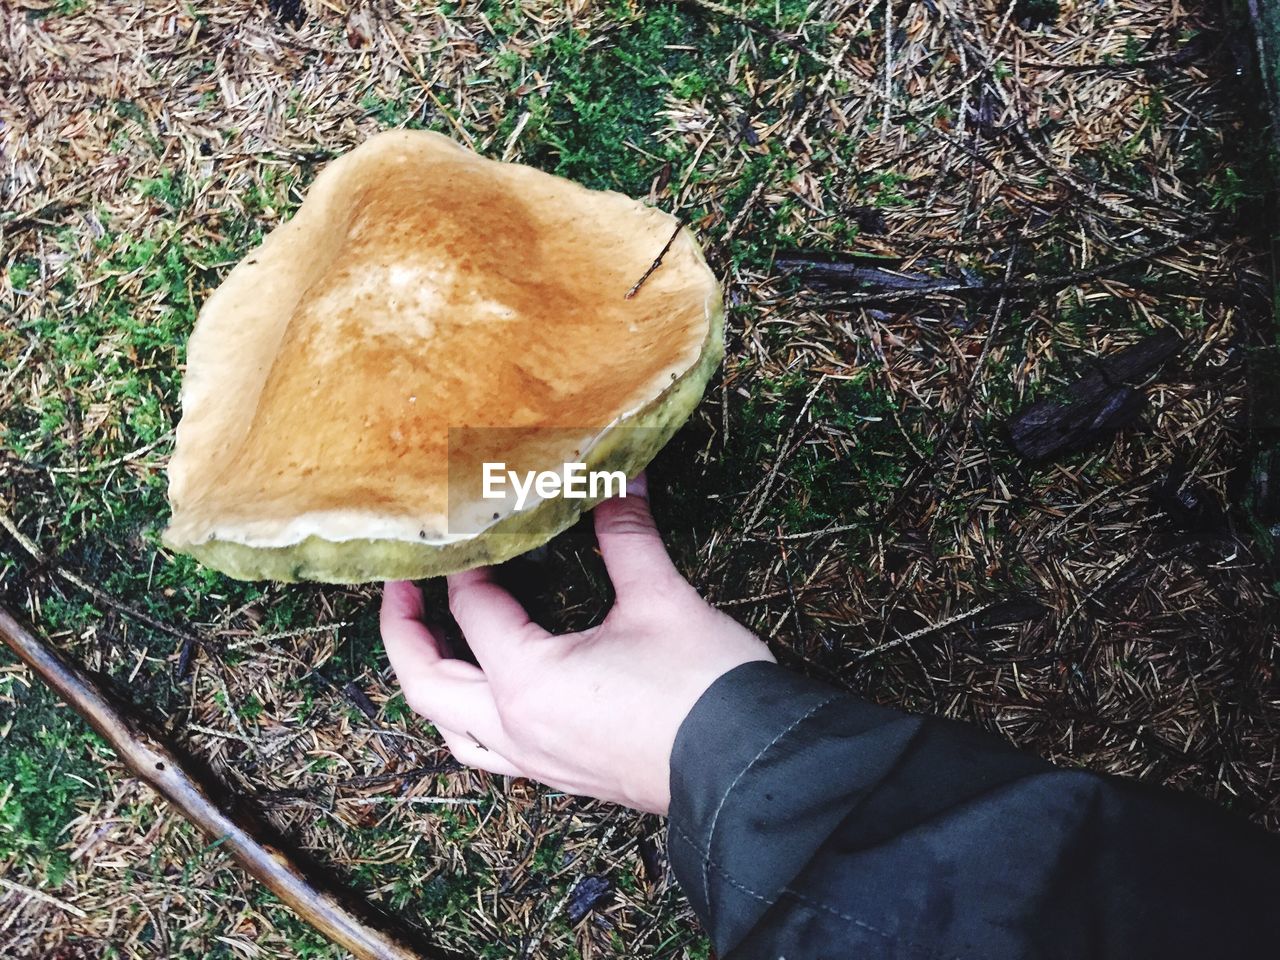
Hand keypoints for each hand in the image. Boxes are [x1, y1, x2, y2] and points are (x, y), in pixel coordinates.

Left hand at [379, 476, 773, 813]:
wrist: (750, 770)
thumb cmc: (703, 690)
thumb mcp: (662, 599)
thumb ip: (628, 535)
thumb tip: (620, 477)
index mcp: (526, 680)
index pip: (473, 609)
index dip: (468, 563)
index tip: (472, 528)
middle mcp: (516, 727)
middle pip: (427, 681)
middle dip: (404, 631)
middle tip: (402, 586)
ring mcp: (536, 760)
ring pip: (452, 728)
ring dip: (433, 683)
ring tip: (434, 644)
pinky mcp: (561, 776)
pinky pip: (489, 750)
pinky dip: (470, 719)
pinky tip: (492, 698)